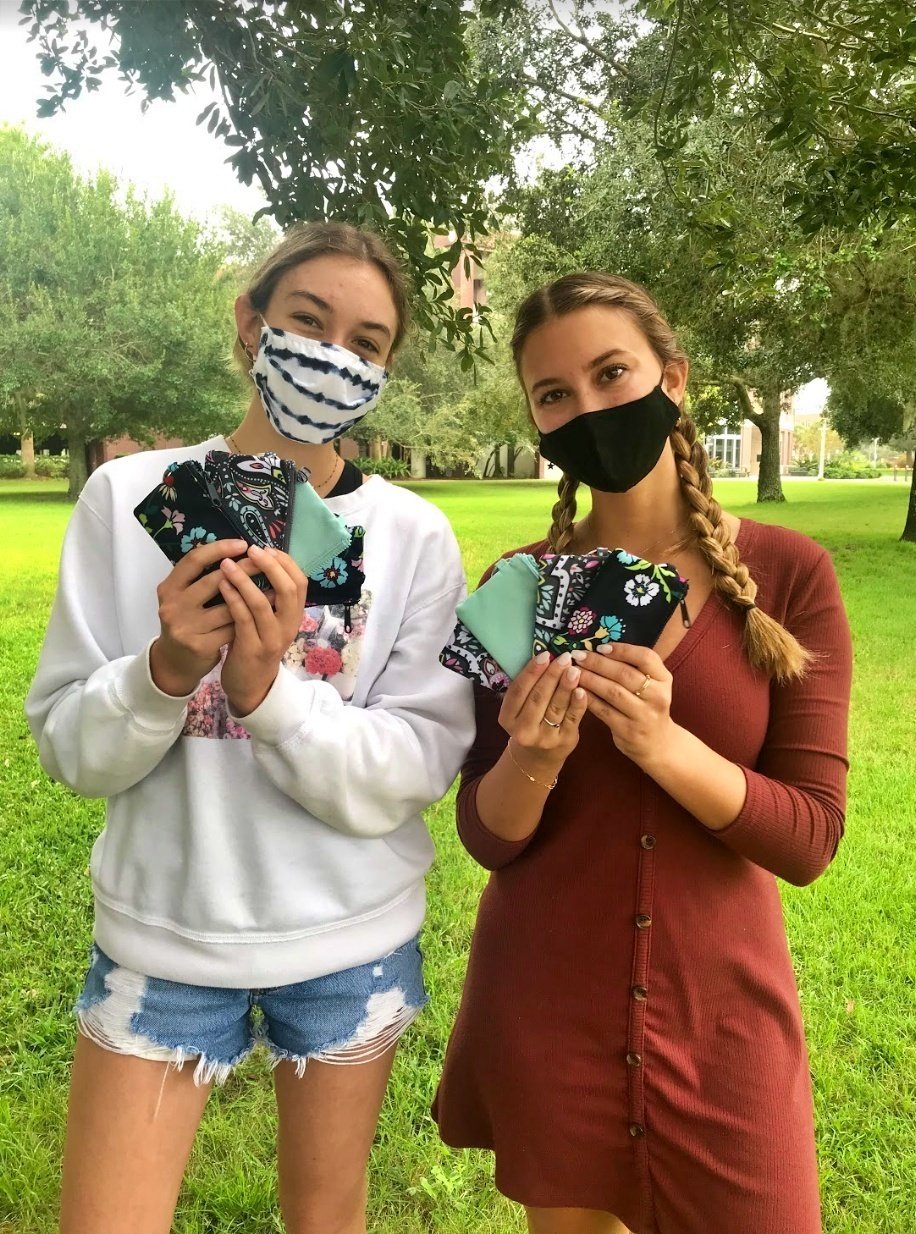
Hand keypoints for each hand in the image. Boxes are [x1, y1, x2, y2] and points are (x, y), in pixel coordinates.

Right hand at [151, 539, 254, 696]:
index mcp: (169, 587)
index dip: (219, 549)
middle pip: (214, 581)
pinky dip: (250, 620)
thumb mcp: (184, 597)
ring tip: (275, 587)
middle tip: (265, 561)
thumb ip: (201, 577)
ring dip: (254, 597)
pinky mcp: (199, 646)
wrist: (174, 662)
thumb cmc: (188, 621)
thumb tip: (235, 550)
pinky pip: (232, 629)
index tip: (243, 544)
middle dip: (244, 569)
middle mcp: (173, 605)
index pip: (194, 560)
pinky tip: (266, 613)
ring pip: (227, 608)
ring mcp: (185, 627)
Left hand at [217, 544, 307, 715]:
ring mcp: (272, 639)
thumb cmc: (255, 644)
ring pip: (263, 603)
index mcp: (294, 616)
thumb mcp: (270, 620)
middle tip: (251, 550)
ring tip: (227, 564)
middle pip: (289, 589)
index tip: (266, 548)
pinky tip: (222, 586)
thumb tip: (261, 560)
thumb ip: (269, 596)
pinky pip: (243, 619)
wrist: (250, 685)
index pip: (301, 582)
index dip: (285, 562)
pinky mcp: (252, 649)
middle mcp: (289, 626)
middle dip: (270, 566)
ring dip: (244, 580)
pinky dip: (233, 599)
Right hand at [498, 651, 587, 779]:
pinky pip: (572, 719)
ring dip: (566, 686)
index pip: (518, 691)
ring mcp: (544, 738)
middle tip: (564, 658)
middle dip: (552, 676)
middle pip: (538, 698)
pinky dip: (578, 704)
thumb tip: (546, 657)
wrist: (539, 756)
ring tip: (574, 670)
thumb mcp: (519, 708)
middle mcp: (523, 730)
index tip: (544, 654)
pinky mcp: (564, 741)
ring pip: (556, 707)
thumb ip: (528, 687)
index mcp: (507, 717)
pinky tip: (583, 690)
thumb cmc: (529, 722)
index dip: (531, 672)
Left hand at [574, 642, 673, 770]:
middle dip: (598, 663)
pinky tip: (577, 690)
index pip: (646, 657)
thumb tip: (600, 648)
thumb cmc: (648, 706)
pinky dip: (589, 699)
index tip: (600, 646)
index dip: (622, 650)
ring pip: (613, 692)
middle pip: (625, 674)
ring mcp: (644, 715)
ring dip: (590, 679)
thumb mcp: (652, 685)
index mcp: (664, 679)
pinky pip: (604, 711)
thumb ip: (634, 667)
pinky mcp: (628, 731)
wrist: (657, 743)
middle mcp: (658, 696)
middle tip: (578, 655)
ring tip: (574, 671)